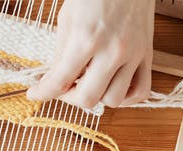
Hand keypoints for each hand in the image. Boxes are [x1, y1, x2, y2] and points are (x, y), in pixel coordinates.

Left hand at [27, 0, 153, 108]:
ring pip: (114, 100)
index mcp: (86, 38)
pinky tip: (113, 87)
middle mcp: (111, 51)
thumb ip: (62, 52)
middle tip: (63, 88)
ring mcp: (132, 55)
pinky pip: (141, 92)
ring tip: (89, 83)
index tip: (35, 94)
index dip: (43, 92)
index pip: (60, 81)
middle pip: (88, 99)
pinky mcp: (147, 55)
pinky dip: (127, 98)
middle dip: (69, 98)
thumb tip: (55, 79)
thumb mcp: (68, 18)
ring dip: (98, 97)